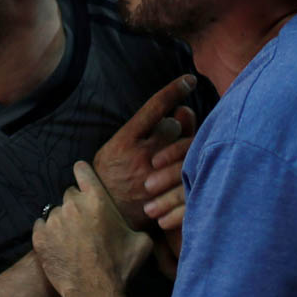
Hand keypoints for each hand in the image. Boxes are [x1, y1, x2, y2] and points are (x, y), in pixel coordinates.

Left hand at [32, 161, 153, 296]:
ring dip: (63, 222)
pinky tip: (60, 247)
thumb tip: (144, 222)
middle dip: (77, 205)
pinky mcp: (39, 237)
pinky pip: (41, 227)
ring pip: (56, 212)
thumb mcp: (141, 242)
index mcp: (97, 199)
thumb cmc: (119, 267)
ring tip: (73, 241)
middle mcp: (73, 204)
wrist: (95, 293)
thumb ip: (137, 225)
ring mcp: (53, 220)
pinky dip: (48, 234)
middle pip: (70, 194)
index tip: (82, 177)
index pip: (82, 170)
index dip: (83, 173)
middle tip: (85, 224)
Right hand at [94, 75, 196, 228]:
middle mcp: (141, 155)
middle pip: (173, 127)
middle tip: (168, 136)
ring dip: (180, 146)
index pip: (154, 107)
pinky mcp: (166, 192)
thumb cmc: (110, 177)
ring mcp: (156, 175)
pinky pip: (187, 169)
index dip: (174, 90)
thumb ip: (146, 128)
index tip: (189, 80)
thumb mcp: (116, 147)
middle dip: (174, 128)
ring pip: (182, 146)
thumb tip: (182, 110)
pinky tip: (192, 163)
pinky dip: (189, 164)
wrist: (104, 217)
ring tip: (169, 155)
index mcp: (123, 141)